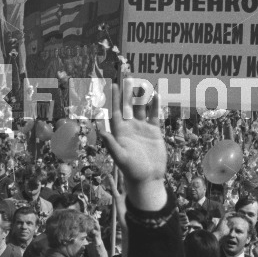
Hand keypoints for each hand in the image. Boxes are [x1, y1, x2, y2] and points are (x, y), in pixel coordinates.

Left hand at [96, 83, 166, 210]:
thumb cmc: (132, 170)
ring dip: (142, 97)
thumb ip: (111, 144)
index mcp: (120, 132)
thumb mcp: (120, 157)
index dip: (114, 98)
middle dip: (127, 93)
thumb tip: (100, 131)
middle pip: (128, 106)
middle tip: (127, 77)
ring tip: (142, 83)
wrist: (148, 179)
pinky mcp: (154, 132)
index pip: (116, 111)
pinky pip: (155, 116)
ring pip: (141, 108)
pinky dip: (155, 106)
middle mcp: (130, 128)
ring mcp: (142, 129)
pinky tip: (156, 95)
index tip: (113, 85)